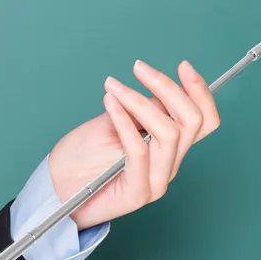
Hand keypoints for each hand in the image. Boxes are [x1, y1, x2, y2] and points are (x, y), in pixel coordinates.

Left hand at [47, 59, 219, 229]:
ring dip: (140, 101)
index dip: (199, 91)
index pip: (203, 120)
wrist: (56, 189)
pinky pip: (139, 150)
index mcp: (169, 148)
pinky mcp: (137, 193)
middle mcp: (169, 165)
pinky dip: (125, 120)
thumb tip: (160, 86)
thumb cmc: (82, 156)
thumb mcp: (115, 121)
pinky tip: (109, 102)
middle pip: (191, 122)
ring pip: (169, 134)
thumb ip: (142, 108)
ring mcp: (156, 181)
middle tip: (139, 68)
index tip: (183, 66)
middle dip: (168, 87)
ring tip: (113, 86)